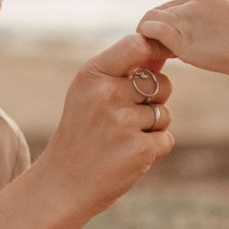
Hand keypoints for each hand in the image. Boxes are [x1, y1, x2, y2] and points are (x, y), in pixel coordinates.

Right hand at [41, 35, 175, 218]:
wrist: (63, 184)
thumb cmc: (81, 134)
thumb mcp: (90, 94)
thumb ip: (123, 71)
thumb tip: (162, 52)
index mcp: (92, 74)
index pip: (138, 45)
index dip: (158, 50)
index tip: (162, 59)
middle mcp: (106, 94)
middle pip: (162, 83)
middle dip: (155, 100)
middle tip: (124, 119)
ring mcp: (123, 122)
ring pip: (164, 114)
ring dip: (152, 128)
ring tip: (120, 140)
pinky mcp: (138, 149)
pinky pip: (166, 139)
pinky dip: (153, 150)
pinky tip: (126, 156)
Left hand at [137, 0, 228, 80]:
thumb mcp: (226, 26)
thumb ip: (207, 29)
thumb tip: (195, 46)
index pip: (169, 8)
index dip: (163, 27)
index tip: (163, 46)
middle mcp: (191, 3)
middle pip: (156, 13)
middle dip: (150, 33)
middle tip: (153, 57)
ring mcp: (186, 19)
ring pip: (150, 20)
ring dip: (146, 40)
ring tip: (151, 62)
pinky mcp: (183, 39)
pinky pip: (153, 32)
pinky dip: (147, 44)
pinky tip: (153, 61)